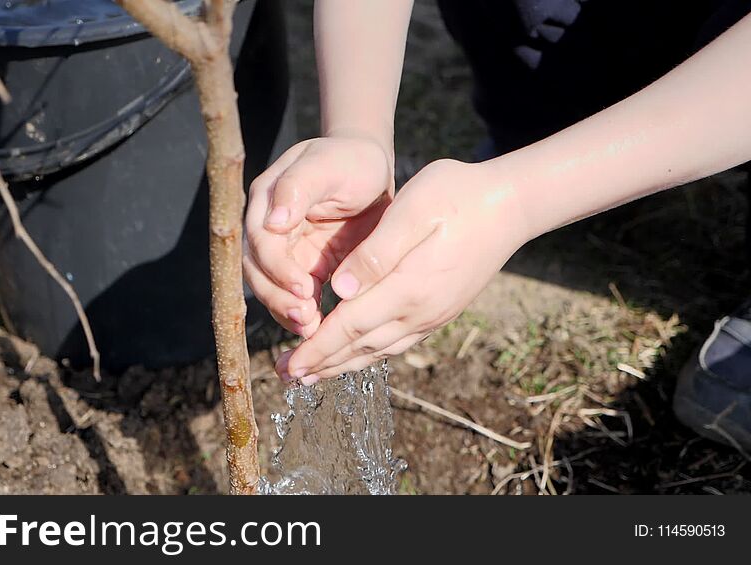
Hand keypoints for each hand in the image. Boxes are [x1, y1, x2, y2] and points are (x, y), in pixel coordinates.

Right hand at [243, 133, 393, 335]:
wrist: (373, 170)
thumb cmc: (351, 161)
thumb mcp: (329, 165)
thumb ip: (299, 187)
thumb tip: (272, 222)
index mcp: (266, 199)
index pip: (261, 241)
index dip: (278, 268)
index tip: (305, 288)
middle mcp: (268, 227)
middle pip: (258, 271)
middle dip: (278, 298)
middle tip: (306, 319)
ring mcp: (284, 249)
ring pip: (271, 288)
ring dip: (287, 311)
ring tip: (312, 330)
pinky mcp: (303, 266)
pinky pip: (294, 296)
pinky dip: (303, 313)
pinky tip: (320, 328)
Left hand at [275, 159, 530, 382]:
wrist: (511, 205)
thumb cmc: (457, 196)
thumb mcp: (413, 210)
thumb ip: (375, 252)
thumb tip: (339, 290)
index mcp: (409, 287)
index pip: (350, 326)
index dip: (316, 348)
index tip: (289, 365)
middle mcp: (421, 311)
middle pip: (361, 347)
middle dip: (321, 364)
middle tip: (287, 377)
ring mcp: (434, 315)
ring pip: (379, 349)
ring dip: (343, 364)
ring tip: (312, 374)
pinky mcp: (441, 310)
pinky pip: (398, 342)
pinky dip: (370, 352)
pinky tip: (356, 353)